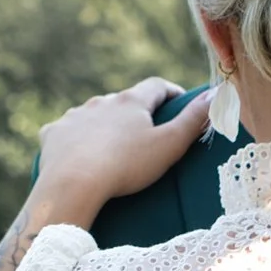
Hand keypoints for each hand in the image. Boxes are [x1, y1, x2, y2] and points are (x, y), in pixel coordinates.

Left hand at [29, 78, 208, 227]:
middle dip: (136, 111)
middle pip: (124, 100)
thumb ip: (194, 121)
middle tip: (146, 131)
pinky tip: (78, 153)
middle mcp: (101, 101)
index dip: (171, 92)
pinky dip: (75, 138)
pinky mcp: (53, 133)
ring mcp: (74, 116)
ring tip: (111, 146)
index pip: (156, 86)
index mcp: (131, 101)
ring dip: (104, 124)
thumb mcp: (169, 146)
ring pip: (94, 114)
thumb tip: (216, 94)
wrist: (73, 184)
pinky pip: (66, 131)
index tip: (180, 102)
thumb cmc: (126, 166)